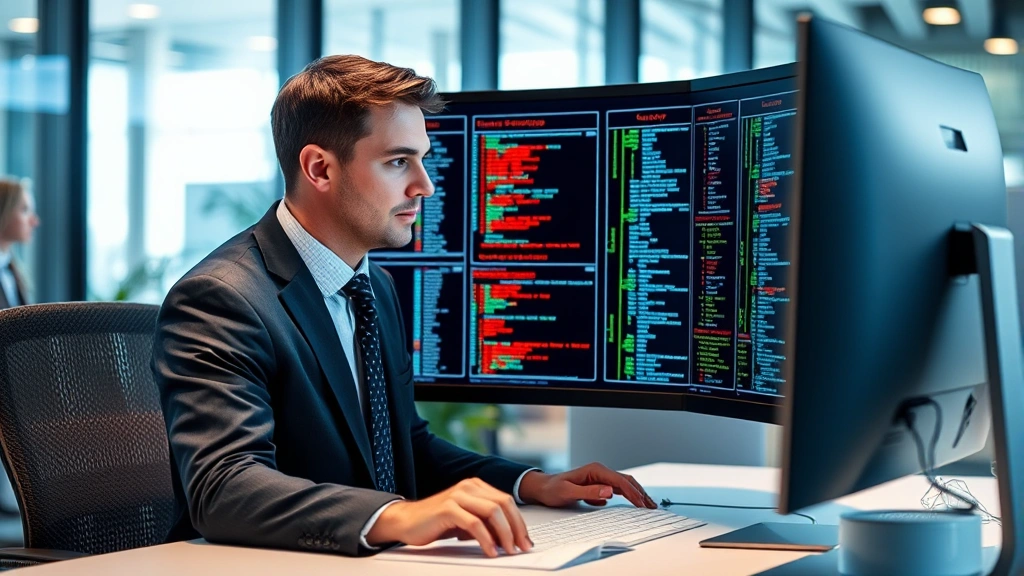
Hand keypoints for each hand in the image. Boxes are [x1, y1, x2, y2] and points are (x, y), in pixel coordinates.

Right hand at [365, 477, 532, 557]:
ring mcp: (458, 495)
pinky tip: (490, 551)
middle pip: (503, 504)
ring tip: (508, 550)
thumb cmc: (435, 522)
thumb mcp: (466, 521)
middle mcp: (468, 486)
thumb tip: (510, 537)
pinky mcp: (448, 508)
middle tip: (521, 547)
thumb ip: (485, 523)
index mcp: (475, 486)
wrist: (406, 521)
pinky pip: (474, 524)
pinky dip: (486, 539)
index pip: (506, 501)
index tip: (525, 540)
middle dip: (516, 528)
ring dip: (505, 534)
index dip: (519, 522)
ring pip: (492, 512)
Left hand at [517, 462, 657, 508]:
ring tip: (648, 505)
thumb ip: (589, 492)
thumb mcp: (568, 492)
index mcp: (595, 470)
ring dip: (636, 494)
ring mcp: (599, 477)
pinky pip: (617, 489)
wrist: (543, 488)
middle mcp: (599, 471)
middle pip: (626, 481)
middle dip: (640, 493)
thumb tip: (609, 491)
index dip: (633, 493)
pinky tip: (635, 503)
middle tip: (651, 507)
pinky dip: (628, 496)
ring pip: (624, 484)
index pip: (620, 481)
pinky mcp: (598, 485)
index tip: (642, 505)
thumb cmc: (553, 490)